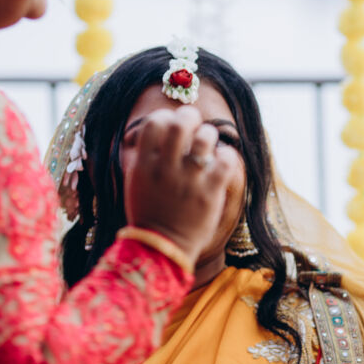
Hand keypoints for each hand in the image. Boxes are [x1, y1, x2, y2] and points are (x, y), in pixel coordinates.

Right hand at [123, 106, 230, 263]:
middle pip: (180, 124)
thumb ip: (145, 156)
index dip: (165, 117)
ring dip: (209, 133)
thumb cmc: (149, 214)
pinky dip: (227, 154)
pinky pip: (225, 160)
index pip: (154, 123)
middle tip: (195, 123)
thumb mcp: (136, 182)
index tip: (172, 124)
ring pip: (205, 137)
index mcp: (144, 164)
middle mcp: (166, 168)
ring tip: (209, 141)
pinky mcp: (210, 193)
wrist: (162, 248)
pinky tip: (223, 160)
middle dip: (190, 116)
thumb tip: (159, 129)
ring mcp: (189, 180)